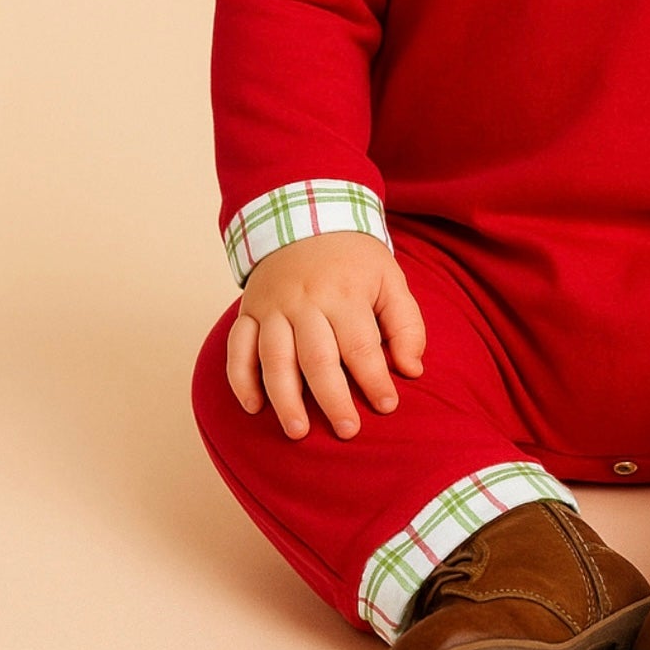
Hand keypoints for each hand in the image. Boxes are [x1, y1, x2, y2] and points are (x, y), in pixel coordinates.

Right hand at [226, 232, 426, 439]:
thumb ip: (407, 325)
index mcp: (344, 293)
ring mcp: (273, 307)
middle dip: (332, 399)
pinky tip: (253, 407)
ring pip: (274, 359)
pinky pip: (237, 349)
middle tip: (347, 431)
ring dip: (284, 399)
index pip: (360, 346)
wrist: (306, 218)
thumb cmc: (354, 260)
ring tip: (298, 432)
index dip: (374, 379)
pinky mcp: (249, 312)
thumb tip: (412, 370)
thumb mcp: (390, 279)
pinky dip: (241, 379)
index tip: (387, 406)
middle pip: (317, 358)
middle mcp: (305, 301)